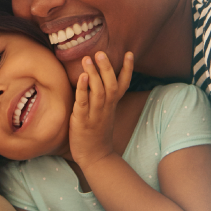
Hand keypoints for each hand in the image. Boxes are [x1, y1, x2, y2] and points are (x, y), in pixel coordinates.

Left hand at [68, 51, 133, 167]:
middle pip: (111, 86)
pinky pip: (83, 104)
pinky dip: (82, 90)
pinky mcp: (82, 122)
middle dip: (107, 68)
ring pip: (98, 92)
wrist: (95, 158)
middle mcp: (106, 109)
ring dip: (93, 75)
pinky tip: (80, 77)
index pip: (123, 85)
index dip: (127, 70)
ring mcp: (95, 116)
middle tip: (101, 53)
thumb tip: (98, 77)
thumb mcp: (105, 113)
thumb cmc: (97, 133)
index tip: (130, 53)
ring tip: (87, 59)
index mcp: (112, 105)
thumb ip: (103, 97)